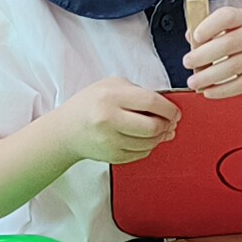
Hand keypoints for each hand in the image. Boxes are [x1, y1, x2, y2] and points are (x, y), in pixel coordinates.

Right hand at [61, 78, 178, 164]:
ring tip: (161, 130)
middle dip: (167, 125)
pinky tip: (146, 139)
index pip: (151, 102)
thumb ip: (138, 92)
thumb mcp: (111, 85)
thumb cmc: (91, 103)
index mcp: (110, 97)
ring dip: (160, 137)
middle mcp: (109, 119)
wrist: (66, 130)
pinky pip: (141, 154)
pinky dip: (148, 147)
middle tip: (170, 122)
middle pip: (153, 127)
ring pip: (149, 143)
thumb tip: (166, 108)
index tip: (175, 112)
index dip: (169, 108)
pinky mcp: (112, 156)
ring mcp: (110, 141)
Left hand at [183, 7, 241, 98]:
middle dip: (202, 56)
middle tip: (188, 62)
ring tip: (194, 81)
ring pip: (232, 67)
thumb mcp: (235, 24)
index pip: (227, 17)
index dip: (209, 26)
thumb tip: (191, 37)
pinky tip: (209, 91)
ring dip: (208, 76)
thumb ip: (211, 28)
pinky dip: (222, 90)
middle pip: (227, 45)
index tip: (195, 36)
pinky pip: (240, 85)